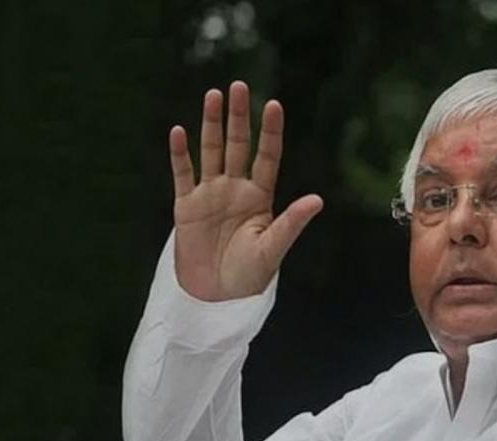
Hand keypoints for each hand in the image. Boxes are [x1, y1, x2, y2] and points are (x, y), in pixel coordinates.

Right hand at [169, 81, 322, 300]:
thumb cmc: (249, 277)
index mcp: (260, 197)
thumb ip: (291, 222)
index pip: (267, 156)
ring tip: (212, 96)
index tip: (274, 104)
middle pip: (238, 145)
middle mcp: (236, 189)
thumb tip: (317, 200)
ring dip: (211, 125)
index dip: (270, 132)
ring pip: (211, 152)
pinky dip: (179, 154)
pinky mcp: (186, 207)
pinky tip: (179, 131)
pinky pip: (183, 174)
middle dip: (239, 116)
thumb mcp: (272, 249)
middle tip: (239, 86)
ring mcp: (210, 195)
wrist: (215, 298)